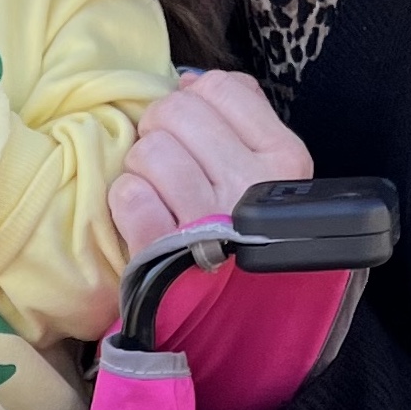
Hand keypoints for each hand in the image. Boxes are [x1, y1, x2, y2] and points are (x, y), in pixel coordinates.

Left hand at [110, 70, 311, 251]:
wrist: (245, 328)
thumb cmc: (252, 240)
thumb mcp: (274, 179)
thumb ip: (243, 121)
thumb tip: (188, 80)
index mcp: (283, 161)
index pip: (222, 88)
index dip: (195, 98)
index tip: (194, 128)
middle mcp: (250, 187)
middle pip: (176, 111)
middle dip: (160, 130)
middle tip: (167, 161)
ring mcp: (207, 222)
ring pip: (148, 150)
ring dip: (141, 169)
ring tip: (159, 194)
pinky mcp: (164, 253)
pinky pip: (127, 195)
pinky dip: (128, 203)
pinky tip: (146, 218)